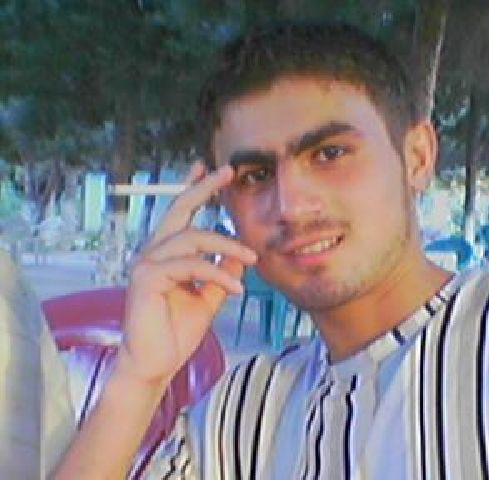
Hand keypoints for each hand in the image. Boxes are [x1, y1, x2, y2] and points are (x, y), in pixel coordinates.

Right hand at [116, 161, 256, 385]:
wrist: (155, 365)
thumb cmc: (176, 332)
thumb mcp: (207, 298)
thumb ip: (221, 275)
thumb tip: (240, 257)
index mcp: (166, 254)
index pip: (181, 214)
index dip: (194, 188)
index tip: (209, 167)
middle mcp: (153, 252)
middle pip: (179, 209)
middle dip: (203, 187)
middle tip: (227, 171)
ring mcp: (147, 264)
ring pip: (191, 238)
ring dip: (227, 245)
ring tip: (253, 258)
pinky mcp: (147, 279)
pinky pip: (189, 265)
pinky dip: (217, 273)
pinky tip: (236, 289)